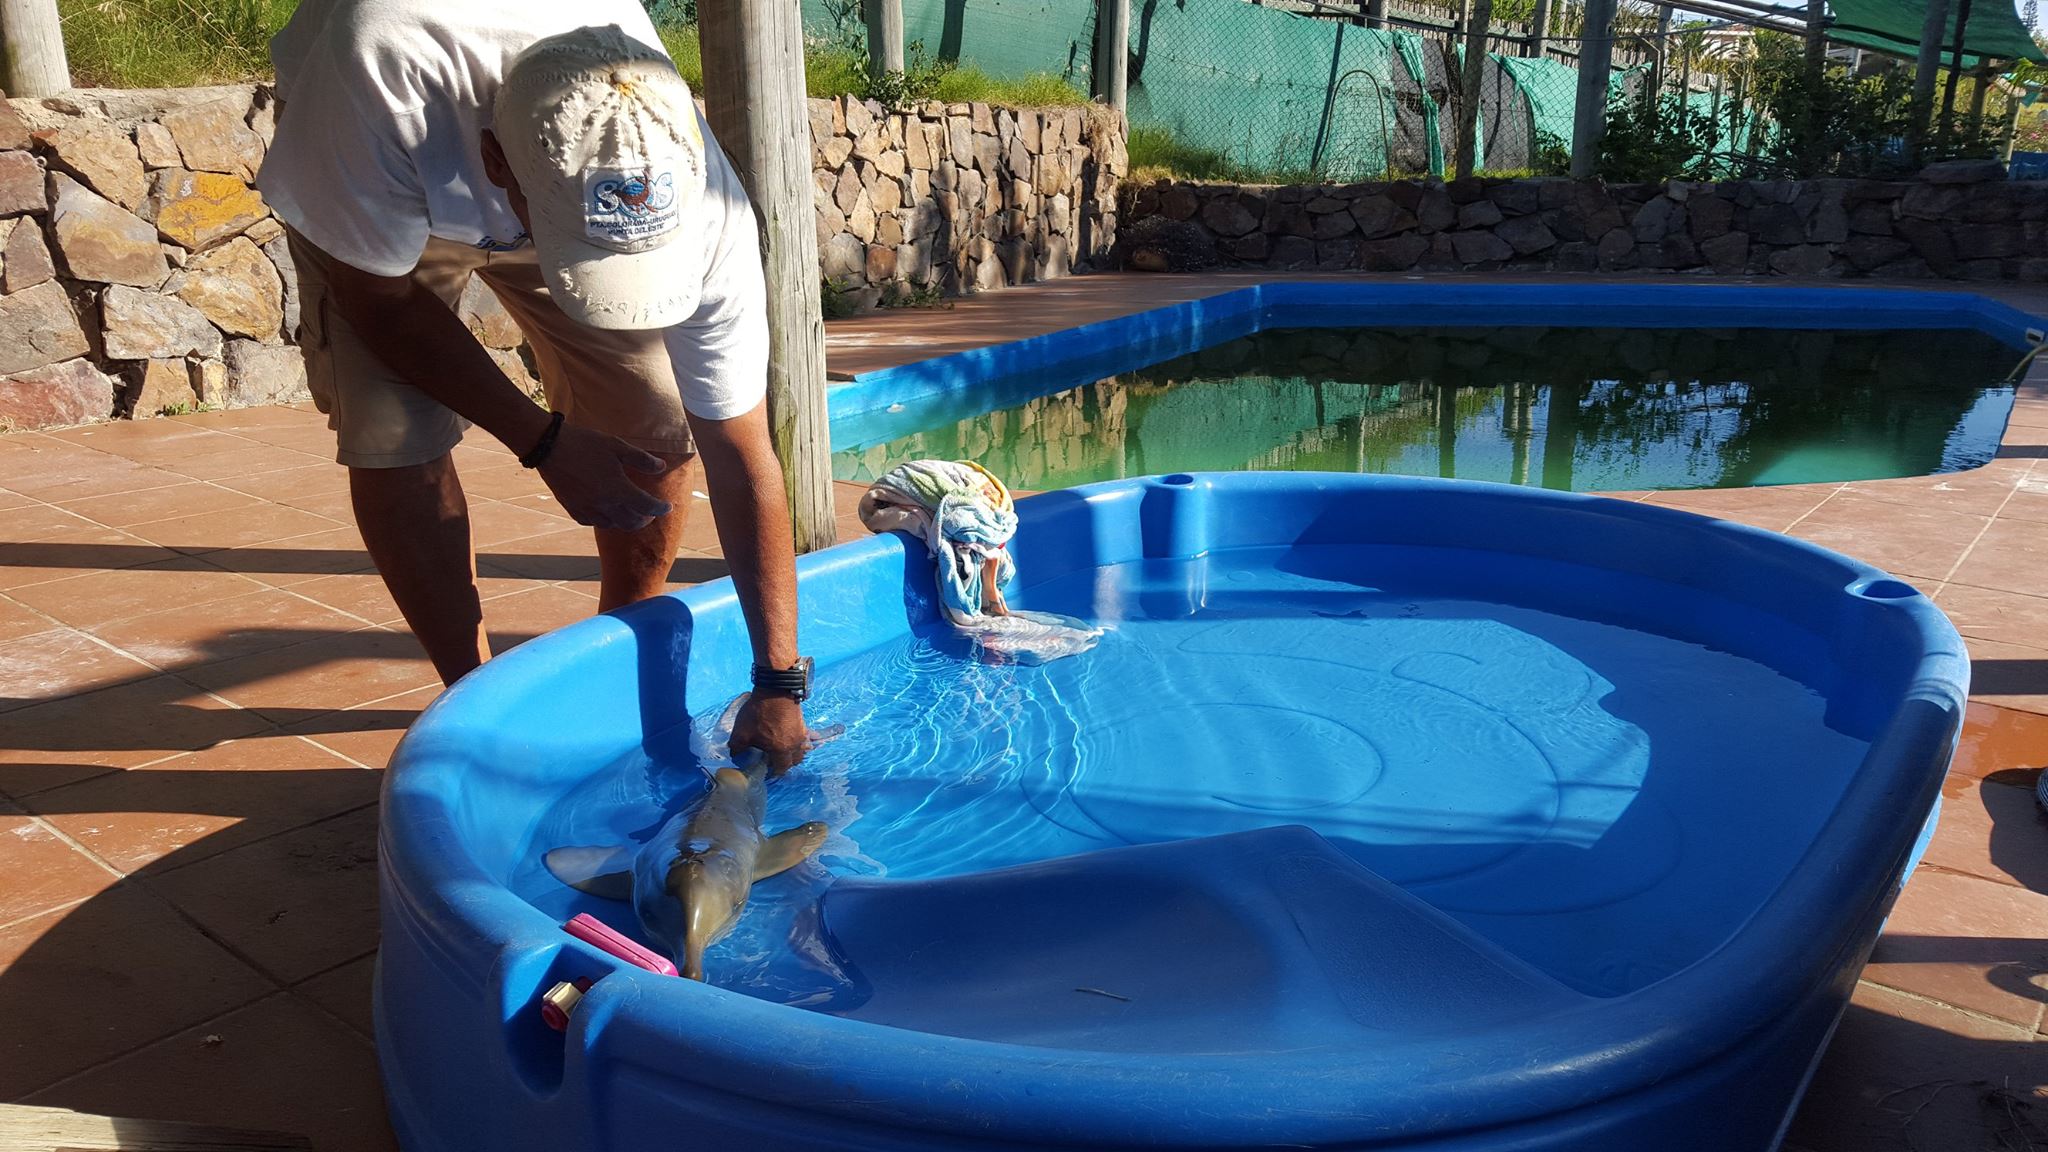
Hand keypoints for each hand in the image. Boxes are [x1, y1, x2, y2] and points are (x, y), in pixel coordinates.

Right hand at [534, 422, 671, 530]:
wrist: (549, 446)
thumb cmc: (585, 443)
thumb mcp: (617, 446)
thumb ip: (642, 459)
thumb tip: (662, 467)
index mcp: (618, 489)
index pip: (647, 506)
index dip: (661, 508)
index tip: (667, 507)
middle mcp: (604, 504)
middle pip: (632, 522)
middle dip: (645, 519)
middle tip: (650, 512)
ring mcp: (587, 509)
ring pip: (613, 526)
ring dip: (626, 522)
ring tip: (630, 512)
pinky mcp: (573, 509)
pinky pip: (594, 522)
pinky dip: (605, 521)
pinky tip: (607, 512)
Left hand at [730, 692, 812, 773]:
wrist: (775, 689)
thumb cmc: (759, 713)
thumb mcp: (742, 732)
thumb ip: (737, 747)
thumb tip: (734, 755)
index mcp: (781, 750)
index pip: (782, 769)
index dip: (774, 772)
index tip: (767, 771)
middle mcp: (794, 744)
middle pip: (795, 761)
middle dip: (786, 764)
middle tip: (775, 761)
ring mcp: (801, 733)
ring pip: (801, 749)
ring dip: (794, 753)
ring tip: (783, 749)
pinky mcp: (802, 723)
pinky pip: (803, 738)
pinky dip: (798, 741)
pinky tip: (789, 735)